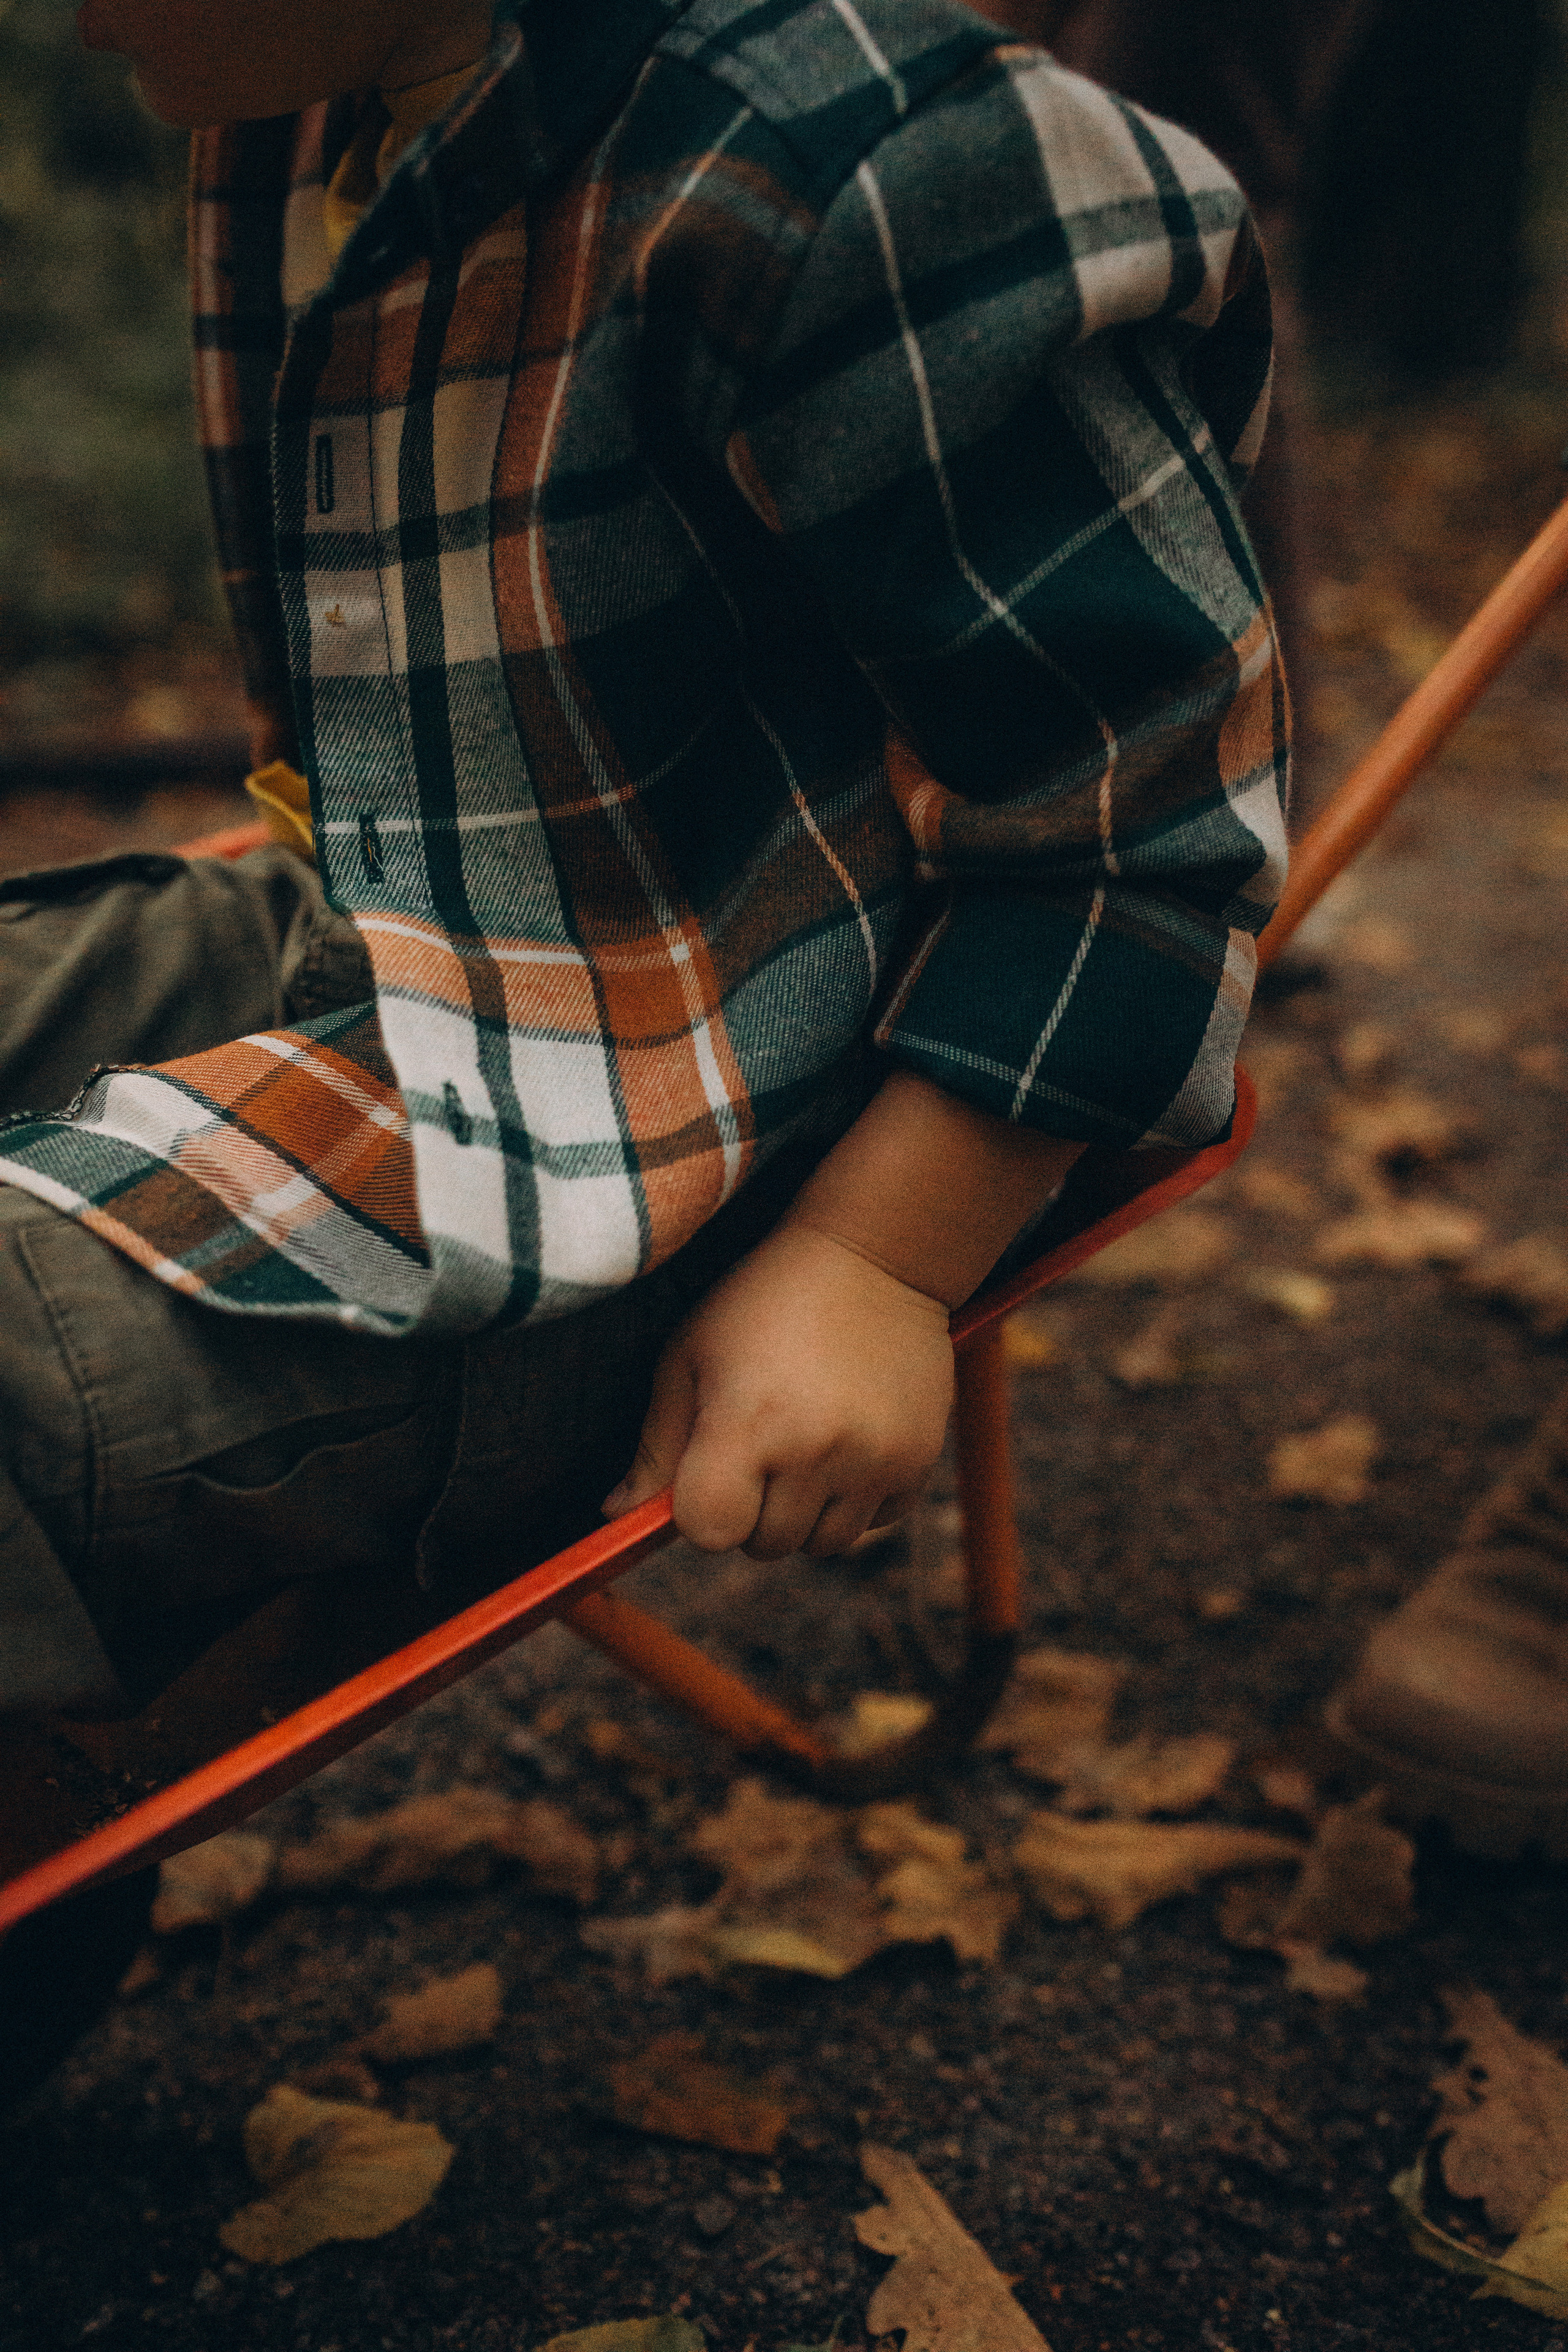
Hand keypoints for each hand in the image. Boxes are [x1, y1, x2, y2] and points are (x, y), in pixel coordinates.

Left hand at [602, 1224, 953, 1558]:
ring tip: (801, 1445)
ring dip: (803, 1513)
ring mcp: (875, 1460)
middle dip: (751, 1511)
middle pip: (765, 1545)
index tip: (710, 1472)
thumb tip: (615, 1517)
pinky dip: (855, 1500)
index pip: (709, 1530)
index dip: (701, 1510)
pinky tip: (846, 1441)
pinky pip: (875, 1522)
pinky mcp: (918, 1460)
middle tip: (758, 1447)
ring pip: (823, 1544)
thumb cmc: (762, 1302)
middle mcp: (816, 1449)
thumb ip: (654, 1446)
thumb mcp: (690, 1356)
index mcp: (748, 1423)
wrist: (873, 1257)